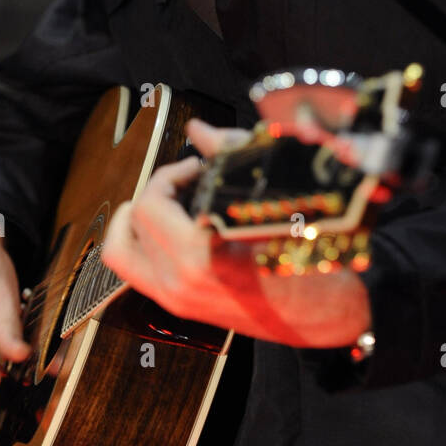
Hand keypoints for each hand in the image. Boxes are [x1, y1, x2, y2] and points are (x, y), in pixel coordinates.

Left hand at [100, 118, 372, 347]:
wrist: (323, 316)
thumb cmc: (309, 258)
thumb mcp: (275, 200)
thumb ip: (230, 157)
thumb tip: (199, 130)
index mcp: (201, 256)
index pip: (151, 202)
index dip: (172, 173)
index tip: (199, 167)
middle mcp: (180, 282)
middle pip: (133, 222)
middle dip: (158, 189)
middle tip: (188, 180)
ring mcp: (177, 300)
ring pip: (122, 252)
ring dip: (138, 218)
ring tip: (168, 202)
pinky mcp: (181, 308)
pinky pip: (137, 272)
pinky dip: (143, 243)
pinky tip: (174, 227)